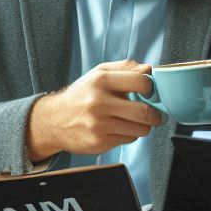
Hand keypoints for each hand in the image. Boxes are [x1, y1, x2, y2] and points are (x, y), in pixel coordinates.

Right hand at [26, 59, 163, 161]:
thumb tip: (150, 68)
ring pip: (141, 129)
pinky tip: (119, 128)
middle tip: (155, 114)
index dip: (151, 88)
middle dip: (155, 114)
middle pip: (145, 112)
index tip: (150, 92)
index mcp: (101, 80)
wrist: (54, 120)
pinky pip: (129, 139)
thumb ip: (125, 68)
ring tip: (136, 121)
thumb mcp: (99, 74)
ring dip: (143, 126)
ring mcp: (99, 125)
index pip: (141, 82)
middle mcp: (99, 102)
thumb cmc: (82, 95)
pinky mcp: (99, 142)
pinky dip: (129, 134)